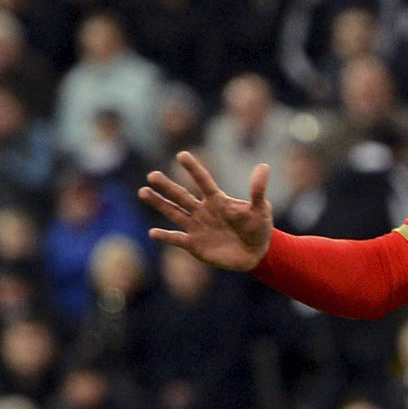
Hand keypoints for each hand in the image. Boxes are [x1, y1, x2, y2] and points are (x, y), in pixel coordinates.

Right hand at [139, 151, 273, 271]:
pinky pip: (177, 239)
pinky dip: (165, 236)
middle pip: (182, 196)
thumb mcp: (261, 209)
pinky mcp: (194, 244)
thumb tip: (264, 166)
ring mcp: (196, 227)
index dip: (194, 169)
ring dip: (159, 203)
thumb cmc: (258, 228)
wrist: (256, 253)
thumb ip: (257, 190)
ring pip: (174, 213)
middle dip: (167, 186)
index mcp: (217, 200)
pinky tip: (153, 232)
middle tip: (152, 175)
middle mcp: (202, 211)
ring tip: (143, 191)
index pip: (203, 181)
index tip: (182, 155)